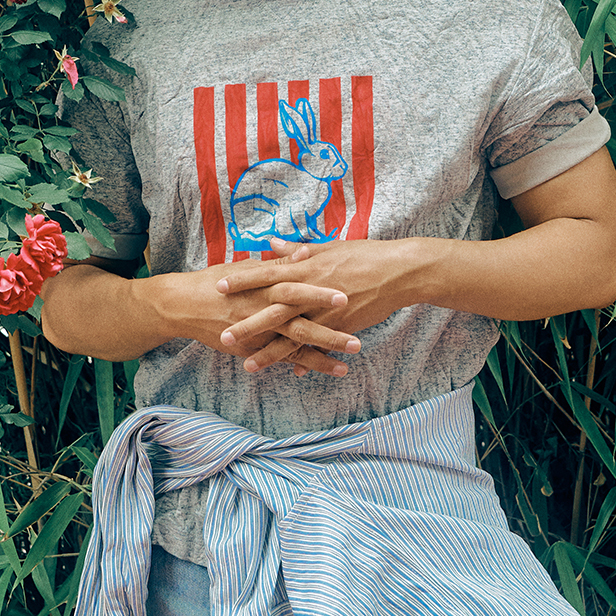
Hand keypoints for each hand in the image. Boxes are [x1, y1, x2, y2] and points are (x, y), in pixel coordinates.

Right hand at [164, 258, 361, 376]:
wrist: (185, 305)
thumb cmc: (219, 281)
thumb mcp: (249, 267)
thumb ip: (280, 263)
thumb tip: (306, 252)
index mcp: (265, 286)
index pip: (297, 287)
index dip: (320, 291)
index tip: (346, 292)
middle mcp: (264, 310)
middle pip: (301, 321)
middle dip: (329, 330)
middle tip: (357, 337)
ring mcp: (260, 332)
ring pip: (295, 344)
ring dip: (325, 352)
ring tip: (351, 358)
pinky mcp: (254, 348)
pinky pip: (283, 358)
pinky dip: (304, 364)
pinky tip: (329, 369)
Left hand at [216, 237, 414, 374]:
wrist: (397, 271)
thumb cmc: (363, 254)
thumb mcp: (328, 247)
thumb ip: (296, 250)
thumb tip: (271, 244)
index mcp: (306, 266)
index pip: (267, 273)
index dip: (243, 280)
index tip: (219, 286)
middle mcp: (311, 290)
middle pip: (273, 309)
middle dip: (247, 323)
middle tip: (223, 335)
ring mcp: (325, 310)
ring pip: (292, 335)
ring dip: (270, 352)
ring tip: (248, 366)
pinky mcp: (341, 325)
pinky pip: (318, 345)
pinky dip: (305, 358)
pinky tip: (292, 371)